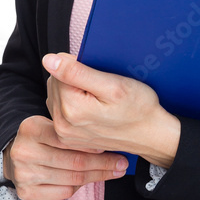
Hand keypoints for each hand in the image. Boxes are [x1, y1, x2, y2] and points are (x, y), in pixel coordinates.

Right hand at [2, 115, 128, 199]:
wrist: (16, 153)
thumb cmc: (43, 137)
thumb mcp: (53, 124)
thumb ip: (74, 132)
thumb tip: (109, 140)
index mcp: (31, 128)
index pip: (69, 139)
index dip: (93, 145)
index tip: (113, 146)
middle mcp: (24, 152)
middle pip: (74, 162)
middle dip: (103, 164)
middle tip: (122, 164)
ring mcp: (23, 174)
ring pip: (72, 179)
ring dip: (98, 176)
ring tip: (114, 171)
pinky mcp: (27, 192)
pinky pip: (64, 192)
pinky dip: (80, 186)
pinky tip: (90, 178)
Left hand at [42, 52, 180, 168]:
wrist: (151, 135)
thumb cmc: (138, 108)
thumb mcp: (113, 85)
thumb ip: (77, 72)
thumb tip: (48, 60)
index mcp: (71, 109)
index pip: (58, 72)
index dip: (78, 67)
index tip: (98, 76)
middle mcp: (62, 125)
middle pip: (55, 85)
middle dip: (73, 80)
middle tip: (100, 87)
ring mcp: (64, 135)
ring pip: (56, 97)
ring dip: (72, 92)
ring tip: (96, 98)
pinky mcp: (68, 139)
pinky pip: (61, 112)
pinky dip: (73, 105)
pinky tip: (91, 108)